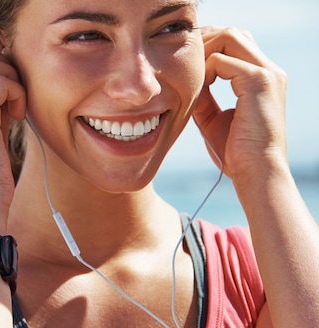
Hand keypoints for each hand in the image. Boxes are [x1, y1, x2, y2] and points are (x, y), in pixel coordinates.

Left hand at [193, 26, 287, 179]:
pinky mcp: (258, 82)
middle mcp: (270, 71)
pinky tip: (195, 90)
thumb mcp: (213, 118)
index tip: (185, 66)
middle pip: (233, 34)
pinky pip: (222, 60)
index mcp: (263, 78)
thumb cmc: (236, 152)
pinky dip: (203, 71)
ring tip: (187, 74)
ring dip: (202, 51)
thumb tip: (186, 84)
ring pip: (230, 37)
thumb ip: (203, 97)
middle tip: (178, 61)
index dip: (208, 48)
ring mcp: (267, 74)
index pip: (236, 44)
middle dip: (203, 42)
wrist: (255, 173)